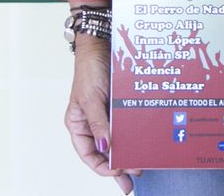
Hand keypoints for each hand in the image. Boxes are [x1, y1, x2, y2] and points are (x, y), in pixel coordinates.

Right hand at [66, 34, 139, 191]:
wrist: (102, 45)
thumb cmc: (89, 69)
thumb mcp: (91, 98)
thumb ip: (98, 123)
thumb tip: (105, 147)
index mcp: (78, 125)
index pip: (88, 154)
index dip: (103, 166)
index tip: (118, 171)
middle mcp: (92, 124)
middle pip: (104, 152)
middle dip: (118, 167)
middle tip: (133, 178)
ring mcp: (107, 116)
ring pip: (118, 141)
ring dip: (128, 153)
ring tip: (141, 166)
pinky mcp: (119, 108)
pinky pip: (127, 126)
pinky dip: (134, 136)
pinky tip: (144, 143)